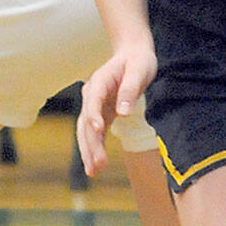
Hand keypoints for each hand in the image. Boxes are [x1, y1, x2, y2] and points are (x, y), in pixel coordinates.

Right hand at [76, 39, 155, 175]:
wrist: (133, 54)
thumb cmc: (138, 61)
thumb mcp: (139, 70)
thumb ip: (130, 89)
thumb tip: (123, 112)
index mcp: (100, 81)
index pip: (93, 101)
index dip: (93, 115)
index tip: (97, 130)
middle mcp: (92, 94)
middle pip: (86, 121)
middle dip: (90, 144)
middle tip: (96, 165)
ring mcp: (95, 105)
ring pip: (86, 130)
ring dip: (89, 150)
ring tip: (93, 171)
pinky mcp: (102, 113)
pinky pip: (95, 133)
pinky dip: (95, 148)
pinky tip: (96, 165)